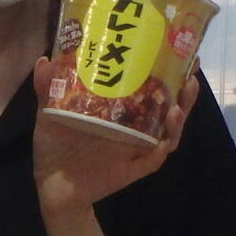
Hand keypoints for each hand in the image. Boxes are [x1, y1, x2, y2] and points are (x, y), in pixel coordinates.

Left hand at [32, 59, 196, 212]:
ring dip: (177, 122)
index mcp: (121, 110)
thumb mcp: (50, 114)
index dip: (168, 71)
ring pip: (167, 135)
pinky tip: (163, 143)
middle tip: (190, 76)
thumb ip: (48, 89)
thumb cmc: (56, 146)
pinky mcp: (130, 170)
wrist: (51, 185)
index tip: (178, 50)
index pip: (151, 88)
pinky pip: (150, 162)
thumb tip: (45, 60)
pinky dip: (158, 152)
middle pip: (168, 109)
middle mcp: (134, 128)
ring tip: (178, 108)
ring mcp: (135, 150)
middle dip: (184, 94)